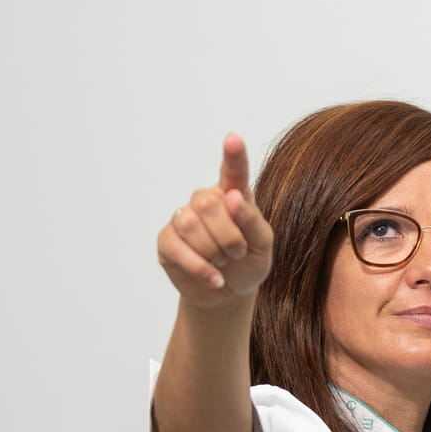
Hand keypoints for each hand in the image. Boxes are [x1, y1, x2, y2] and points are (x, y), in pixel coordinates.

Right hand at [157, 134, 274, 308]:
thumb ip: (253, 220)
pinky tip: (215, 278)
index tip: (234, 139)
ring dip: (216, 253)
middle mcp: (205, 201)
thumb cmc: (248, 263)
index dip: (233, 155)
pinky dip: (201, 268)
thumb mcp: (263, 245)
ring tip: (223, 262)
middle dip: (229, 236)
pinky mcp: (167, 241)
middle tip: (237, 252)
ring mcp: (183, 219)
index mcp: (234, 195)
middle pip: (208, 204)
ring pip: (192, 226)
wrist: (228, 293)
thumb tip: (233, 198)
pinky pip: (179, 248)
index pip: (233, 172)